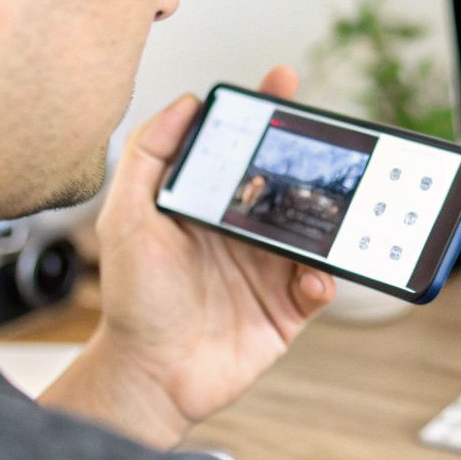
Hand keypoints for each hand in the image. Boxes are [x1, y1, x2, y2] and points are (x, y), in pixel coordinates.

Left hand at [39, 66, 336, 447]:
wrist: (150, 377)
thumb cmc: (132, 302)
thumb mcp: (126, 219)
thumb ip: (148, 156)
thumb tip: (186, 104)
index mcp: (210, 205)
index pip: (243, 147)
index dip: (266, 113)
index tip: (283, 82)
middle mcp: (244, 232)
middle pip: (289, 181)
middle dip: (314, 157)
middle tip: (333, 139)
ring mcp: (269, 269)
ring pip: (315, 230)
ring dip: (330, 218)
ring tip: (334, 208)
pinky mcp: (288, 309)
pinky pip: (321, 284)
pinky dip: (326, 278)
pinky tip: (312, 276)